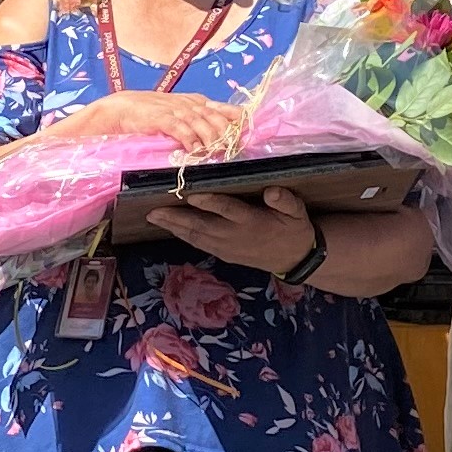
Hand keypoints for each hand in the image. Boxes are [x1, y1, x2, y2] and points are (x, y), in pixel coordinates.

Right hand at [57, 89, 243, 157]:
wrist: (120, 108)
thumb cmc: (150, 114)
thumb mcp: (179, 115)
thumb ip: (198, 122)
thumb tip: (222, 138)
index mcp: (197, 102)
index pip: (226, 109)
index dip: (239, 122)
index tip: (249, 136)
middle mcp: (190, 104)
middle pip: (218, 118)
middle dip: (229, 134)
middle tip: (236, 149)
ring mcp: (175, 110)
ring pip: (202, 124)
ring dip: (213, 139)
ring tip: (219, 152)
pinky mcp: (161, 118)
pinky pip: (180, 129)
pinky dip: (190, 140)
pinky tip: (196, 151)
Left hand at [154, 182, 318, 278]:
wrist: (295, 259)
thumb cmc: (294, 229)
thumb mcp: (297, 213)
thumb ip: (285, 201)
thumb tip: (272, 191)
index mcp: (252, 221)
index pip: (227, 210)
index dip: (210, 203)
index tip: (191, 195)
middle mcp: (235, 235)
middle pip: (202, 226)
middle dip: (177, 218)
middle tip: (154, 211)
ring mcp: (227, 247)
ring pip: (196, 237)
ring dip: (174, 228)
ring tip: (154, 218)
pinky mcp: (224, 254)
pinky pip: (200, 244)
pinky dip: (183, 236)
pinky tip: (170, 228)